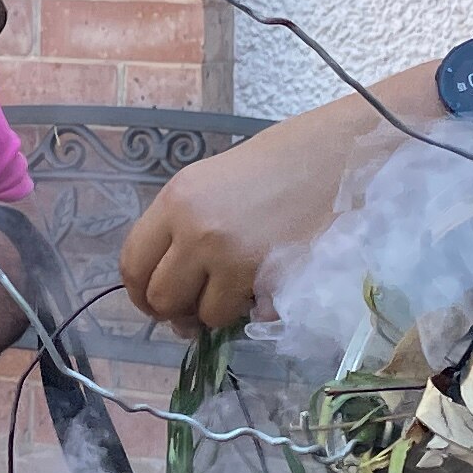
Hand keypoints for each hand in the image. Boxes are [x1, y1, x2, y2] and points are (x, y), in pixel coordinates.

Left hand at [118, 105, 377, 332]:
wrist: (340, 154)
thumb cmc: (280, 162)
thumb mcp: (212, 182)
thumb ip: (182, 227)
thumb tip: (169, 285)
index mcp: (175, 200)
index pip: (132, 264)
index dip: (141, 292)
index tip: (157, 302)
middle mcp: (195, 230)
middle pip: (161, 298)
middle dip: (176, 311)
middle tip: (197, 308)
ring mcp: (232, 256)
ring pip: (204, 315)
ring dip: (219, 312)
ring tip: (240, 289)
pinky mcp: (269, 278)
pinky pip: (247, 317)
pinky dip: (254, 313)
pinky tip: (267, 287)